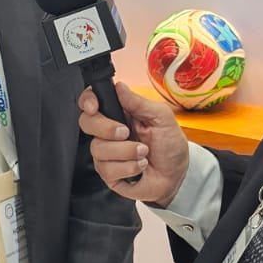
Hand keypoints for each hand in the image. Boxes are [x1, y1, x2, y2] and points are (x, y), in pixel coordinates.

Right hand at [81, 82, 188, 205]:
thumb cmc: (170, 146)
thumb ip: (139, 102)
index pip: (92, 101)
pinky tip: (139, 166)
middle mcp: (109, 131)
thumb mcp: (162, 118)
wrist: (176, 175)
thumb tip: (119, 86)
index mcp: (121, 113)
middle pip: (86, 123)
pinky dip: (128, 167)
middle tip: (126, 133)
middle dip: (107, 128)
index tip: (94, 107)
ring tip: (143, 152)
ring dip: (126, 152)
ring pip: (98, 149)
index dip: (87, 100)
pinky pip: (106, 169)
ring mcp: (107, 153)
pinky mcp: (108, 173)